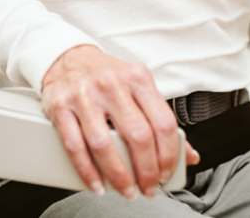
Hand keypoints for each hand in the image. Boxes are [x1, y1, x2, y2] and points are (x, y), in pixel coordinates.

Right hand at [40, 45, 197, 198]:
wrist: (67, 58)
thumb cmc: (107, 77)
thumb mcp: (138, 87)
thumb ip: (160, 119)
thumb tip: (188, 155)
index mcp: (137, 78)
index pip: (163, 122)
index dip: (168, 155)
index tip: (166, 173)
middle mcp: (112, 84)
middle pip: (138, 136)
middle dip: (147, 171)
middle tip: (149, 187)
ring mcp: (85, 95)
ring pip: (105, 145)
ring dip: (119, 176)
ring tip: (128, 190)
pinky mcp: (61, 107)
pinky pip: (75, 147)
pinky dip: (88, 172)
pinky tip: (97, 184)